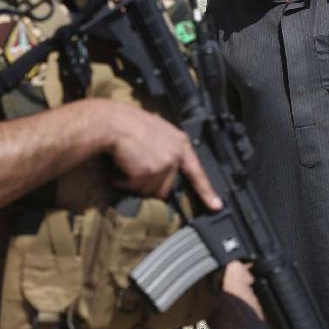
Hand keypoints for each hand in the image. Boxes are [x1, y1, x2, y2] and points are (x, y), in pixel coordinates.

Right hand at [104, 102, 221, 209]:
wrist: (112, 122)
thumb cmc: (128, 123)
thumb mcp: (157, 131)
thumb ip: (166, 148)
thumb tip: (164, 168)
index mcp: (180, 143)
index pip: (197, 172)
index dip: (206, 191)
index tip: (216, 206)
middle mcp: (176, 155)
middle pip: (166, 187)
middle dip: (148, 184)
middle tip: (135, 168)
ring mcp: (164, 165)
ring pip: (150, 191)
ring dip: (134, 184)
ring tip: (126, 164)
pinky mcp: (150, 172)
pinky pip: (134, 188)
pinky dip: (123, 183)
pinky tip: (119, 168)